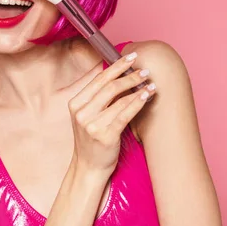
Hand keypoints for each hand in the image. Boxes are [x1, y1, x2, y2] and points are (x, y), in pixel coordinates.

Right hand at [68, 52, 155, 175]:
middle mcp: (81, 113)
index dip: (116, 66)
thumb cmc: (92, 141)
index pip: (99, 79)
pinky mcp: (105, 136)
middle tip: (144, 70)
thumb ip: (98, 98)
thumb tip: (120, 74)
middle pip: (109, 86)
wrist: (88, 168)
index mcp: (76, 104)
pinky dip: (137, 102)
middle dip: (129, 75)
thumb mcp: (88, 116)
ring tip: (150, 83)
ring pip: (119, 99)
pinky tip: (146, 95)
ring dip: (137, 88)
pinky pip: (125, 114)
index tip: (131, 57)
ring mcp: (92, 125)